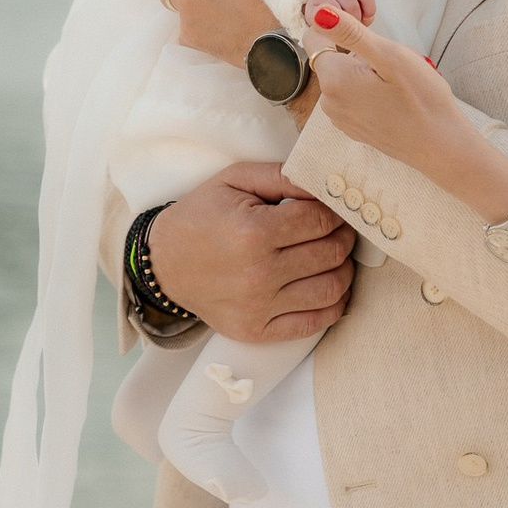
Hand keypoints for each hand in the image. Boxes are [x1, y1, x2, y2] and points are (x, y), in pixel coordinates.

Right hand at [145, 162, 354, 342]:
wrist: (162, 264)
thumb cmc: (201, 217)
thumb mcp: (236, 180)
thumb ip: (283, 176)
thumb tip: (326, 183)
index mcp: (253, 232)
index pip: (321, 221)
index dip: (334, 212)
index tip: (331, 209)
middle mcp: (258, 274)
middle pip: (331, 254)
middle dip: (343, 237)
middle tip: (339, 229)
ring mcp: (258, 308)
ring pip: (331, 289)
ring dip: (344, 270)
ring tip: (334, 256)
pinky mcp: (256, 331)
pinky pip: (314, 324)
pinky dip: (333, 305)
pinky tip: (329, 287)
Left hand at [300, 5, 491, 190]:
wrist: (440, 145)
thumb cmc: (422, 99)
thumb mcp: (390, 55)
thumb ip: (351, 33)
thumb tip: (319, 13)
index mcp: (334, 79)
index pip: (315, 38)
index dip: (340, 30)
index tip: (371, 40)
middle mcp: (328, 101)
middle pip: (334, 59)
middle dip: (359, 55)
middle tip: (394, 66)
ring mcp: (340, 119)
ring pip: (345, 79)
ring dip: (365, 74)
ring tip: (397, 85)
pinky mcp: (353, 129)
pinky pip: (353, 98)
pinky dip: (369, 94)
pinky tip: (394, 102)